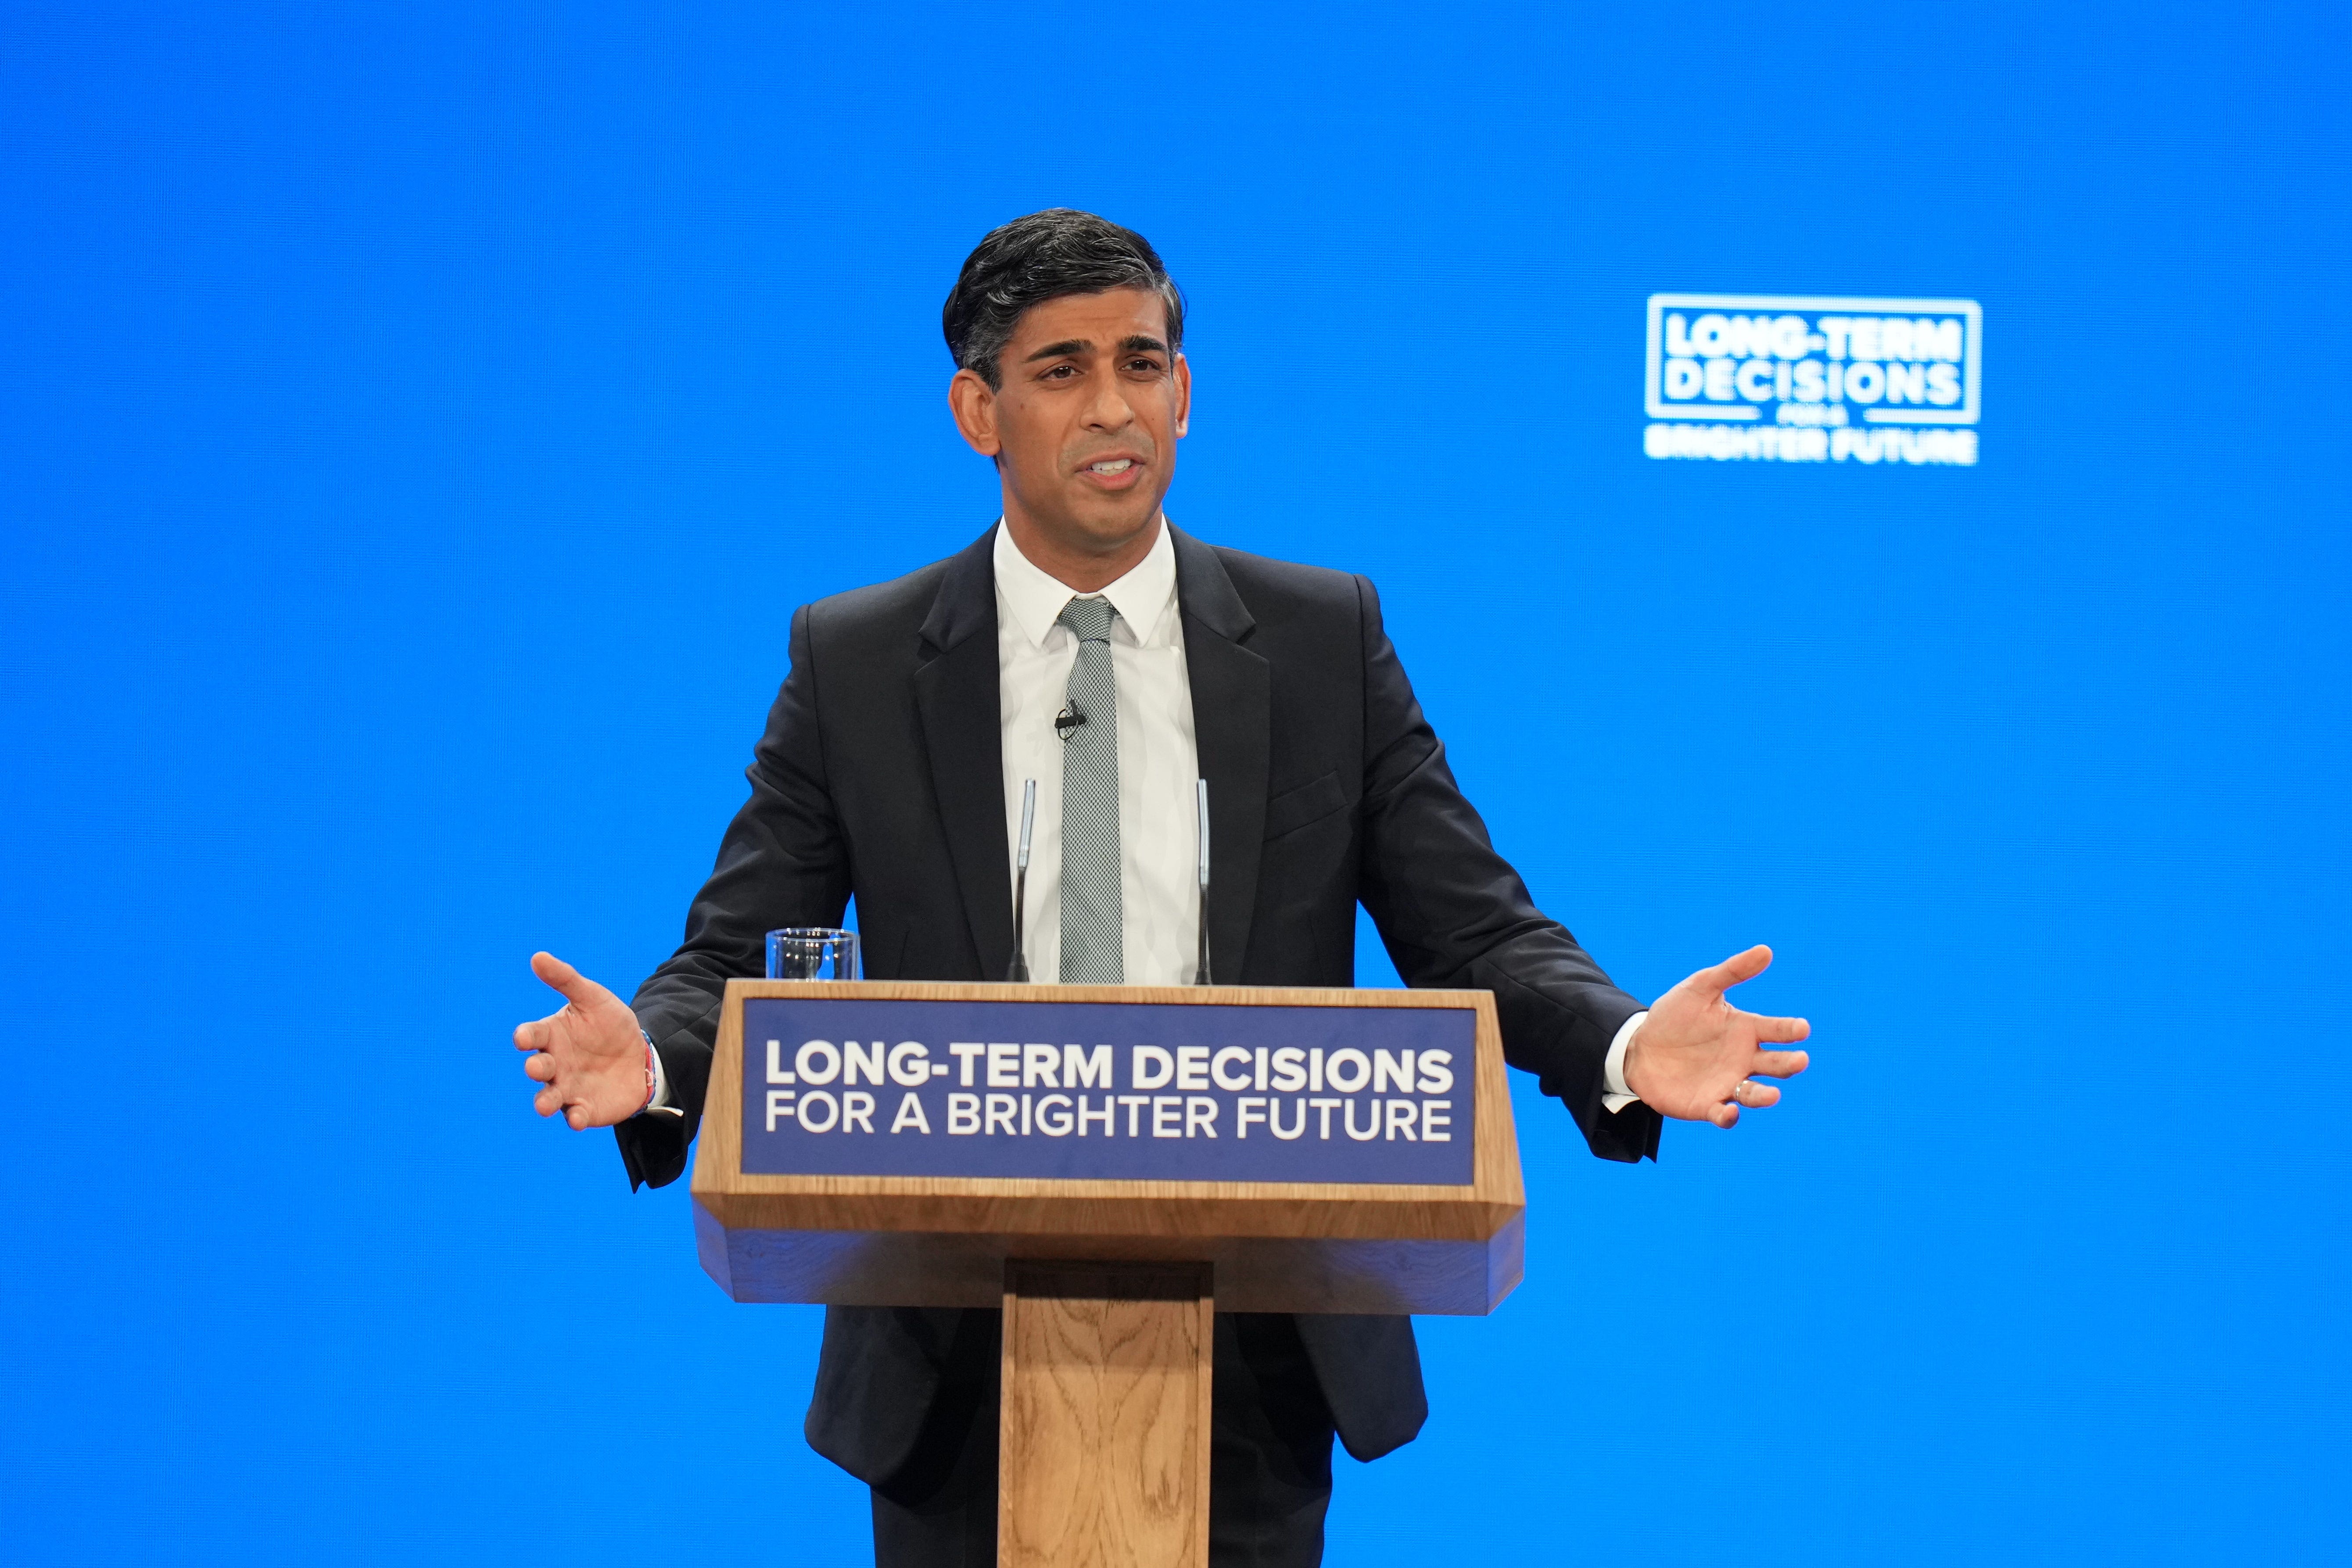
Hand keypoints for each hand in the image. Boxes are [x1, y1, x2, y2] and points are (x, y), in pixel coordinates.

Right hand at [512, 951, 649, 1128]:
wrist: (639, 1054)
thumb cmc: (609, 1024)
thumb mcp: (593, 998)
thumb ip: (566, 980)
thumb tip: (537, 956)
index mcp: (551, 1035)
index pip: (532, 1035)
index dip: (525, 1036)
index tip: (523, 1037)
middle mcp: (554, 1064)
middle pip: (538, 1068)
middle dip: (536, 1068)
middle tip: (538, 1067)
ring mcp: (567, 1088)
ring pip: (549, 1097)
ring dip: (544, 1102)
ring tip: (544, 1105)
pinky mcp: (584, 1108)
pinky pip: (574, 1116)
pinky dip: (573, 1118)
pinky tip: (577, 1118)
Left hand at [1621, 945, 1809, 1127]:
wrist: (1639, 1047)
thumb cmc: (1674, 1016)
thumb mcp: (1700, 988)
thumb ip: (1731, 972)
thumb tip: (1766, 950)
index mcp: (1747, 1030)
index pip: (1777, 1030)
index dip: (1790, 1029)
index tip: (1802, 1027)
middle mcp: (1744, 1060)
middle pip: (1775, 1064)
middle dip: (1789, 1063)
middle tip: (1800, 1060)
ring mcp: (1728, 1084)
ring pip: (1754, 1093)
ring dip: (1765, 1095)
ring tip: (1772, 1095)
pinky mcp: (1707, 1105)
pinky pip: (1723, 1114)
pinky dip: (1728, 1116)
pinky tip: (1729, 1112)